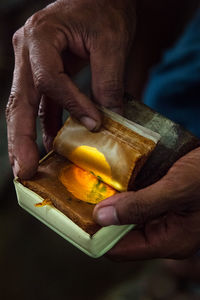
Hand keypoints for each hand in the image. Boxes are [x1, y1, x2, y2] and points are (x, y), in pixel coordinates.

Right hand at [6, 0, 135, 178]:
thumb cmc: (104, 8)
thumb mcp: (111, 41)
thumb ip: (108, 82)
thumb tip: (109, 121)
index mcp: (40, 36)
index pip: (49, 80)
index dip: (71, 104)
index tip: (94, 124)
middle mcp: (27, 52)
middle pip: (18, 102)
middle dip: (20, 140)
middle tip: (24, 171)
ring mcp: (31, 64)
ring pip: (24, 107)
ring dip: (26, 139)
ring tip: (27, 168)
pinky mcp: (43, 75)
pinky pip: (41, 105)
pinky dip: (45, 126)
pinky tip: (51, 145)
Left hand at [93, 147, 199, 259]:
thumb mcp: (177, 188)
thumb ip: (140, 205)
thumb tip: (101, 217)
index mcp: (170, 241)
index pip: (121, 249)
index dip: (97, 235)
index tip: (76, 215)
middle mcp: (166, 233)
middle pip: (122, 232)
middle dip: (103, 215)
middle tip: (83, 193)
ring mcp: (166, 218)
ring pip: (129, 216)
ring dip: (114, 201)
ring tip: (95, 183)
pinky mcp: (166, 203)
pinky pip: (139, 202)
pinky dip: (127, 192)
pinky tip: (117, 178)